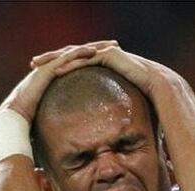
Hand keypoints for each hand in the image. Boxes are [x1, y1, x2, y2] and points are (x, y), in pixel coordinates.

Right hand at [0, 40, 118, 122]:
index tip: (110, 59)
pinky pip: (66, 58)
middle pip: (79, 54)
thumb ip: (64, 124)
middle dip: (98, 48)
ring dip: (93, 47)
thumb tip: (76, 142)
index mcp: (55, 78)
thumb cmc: (31, 123)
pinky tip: (93, 52)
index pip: (77, 65)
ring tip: (110, 45)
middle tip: (115, 45)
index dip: (93, 60)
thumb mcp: (54, 119)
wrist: (15, 118)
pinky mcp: (46, 70)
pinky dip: (80, 54)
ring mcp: (49, 68)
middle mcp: (52, 69)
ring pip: (74, 52)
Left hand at [31, 43, 176, 99]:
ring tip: (38, 64)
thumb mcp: (122, 104)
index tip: (43, 75)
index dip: (60, 67)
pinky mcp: (109, 54)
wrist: (161, 90)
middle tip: (33, 64)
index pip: (77, 63)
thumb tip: (107, 133)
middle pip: (71, 54)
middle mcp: (103, 54)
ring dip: (55, 58)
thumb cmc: (144, 99)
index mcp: (103, 65)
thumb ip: (111, 111)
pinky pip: (85, 59)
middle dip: (51, 58)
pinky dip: (69, 64)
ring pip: (74, 53)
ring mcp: (106, 52)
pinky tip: (55, 71)